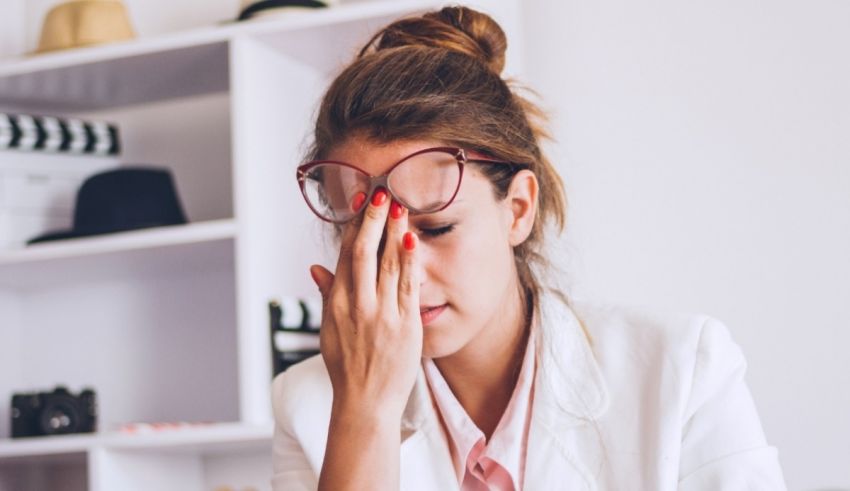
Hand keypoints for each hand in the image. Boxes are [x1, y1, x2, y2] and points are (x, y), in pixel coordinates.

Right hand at [310, 188, 421, 420]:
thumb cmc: (348, 367)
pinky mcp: (404, 325)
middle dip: (373, 221)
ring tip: (400, 207)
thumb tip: (316, 267)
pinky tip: (412, 239)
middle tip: (382, 195)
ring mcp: (381, 314)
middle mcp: (356, 305)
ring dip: (393, 232)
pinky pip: (407, 285)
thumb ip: (327, 294)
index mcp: (336, 304)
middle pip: (363, 253)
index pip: (344, 256)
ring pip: (387, 264)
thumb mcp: (329, 330)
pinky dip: (409, 260)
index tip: (362, 204)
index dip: (353, 227)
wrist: (365, 403)